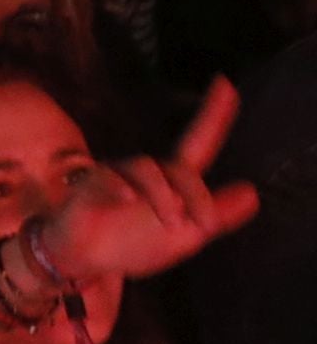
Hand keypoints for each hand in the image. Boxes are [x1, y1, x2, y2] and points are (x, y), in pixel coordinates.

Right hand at [29, 79, 259, 284]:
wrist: (89, 260)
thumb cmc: (134, 242)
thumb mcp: (185, 235)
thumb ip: (216, 214)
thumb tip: (253, 191)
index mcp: (173, 181)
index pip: (198, 143)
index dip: (214, 115)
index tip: (227, 83)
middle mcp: (148, 172)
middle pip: (179, 167)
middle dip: (197, 194)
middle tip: (206, 224)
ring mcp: (118, 175)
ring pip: (147, 169)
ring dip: (163, 195)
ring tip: (172, 223)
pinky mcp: (90, 185)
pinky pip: (107, 176)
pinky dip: (119, 186)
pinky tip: (127, 198)